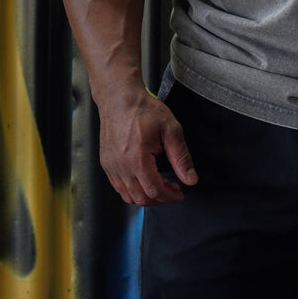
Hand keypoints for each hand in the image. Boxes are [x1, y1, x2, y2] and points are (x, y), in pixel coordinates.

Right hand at [98, 88, 197, 205]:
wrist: (119, 98)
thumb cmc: (144, 110)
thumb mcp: (171, 129)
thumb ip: (181, 157)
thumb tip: (191, 179)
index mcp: (138, 159)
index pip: (155, 191)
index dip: (170, 196)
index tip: (180, 193)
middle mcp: (121, 167)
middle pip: (141, 198)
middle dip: (160, 199)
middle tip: (173, 191)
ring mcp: (111, 167)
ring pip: (128, 196)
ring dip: (146, 197)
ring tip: (160, 186)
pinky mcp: (106, 164)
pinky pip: (119, 187)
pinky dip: (133, 191)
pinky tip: (144, 181)